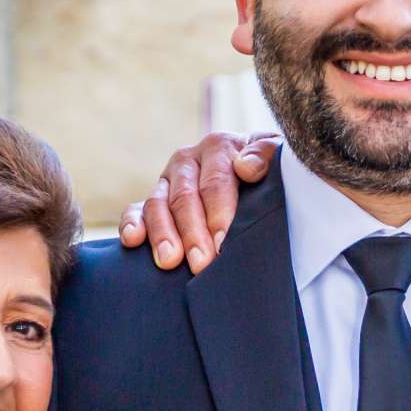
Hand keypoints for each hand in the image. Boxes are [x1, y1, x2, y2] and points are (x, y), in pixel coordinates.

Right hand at [117, 134, 279, 272]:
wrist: (257, 175)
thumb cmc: (270, 173)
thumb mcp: (278, 159)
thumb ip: (267, 155)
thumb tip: (246, 167)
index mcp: (219, 147)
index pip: (216, 182)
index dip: (219, 213)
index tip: (223, 243)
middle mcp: (189, 160)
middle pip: (185, 196)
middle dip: (192, 232)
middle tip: (201, 263)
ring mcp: (169, 180)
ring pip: (158, 204)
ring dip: (162, 234)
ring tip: (170, 261)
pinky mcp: (154, 199)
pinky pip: (136, 209)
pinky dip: (132, 223)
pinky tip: (132, 240)